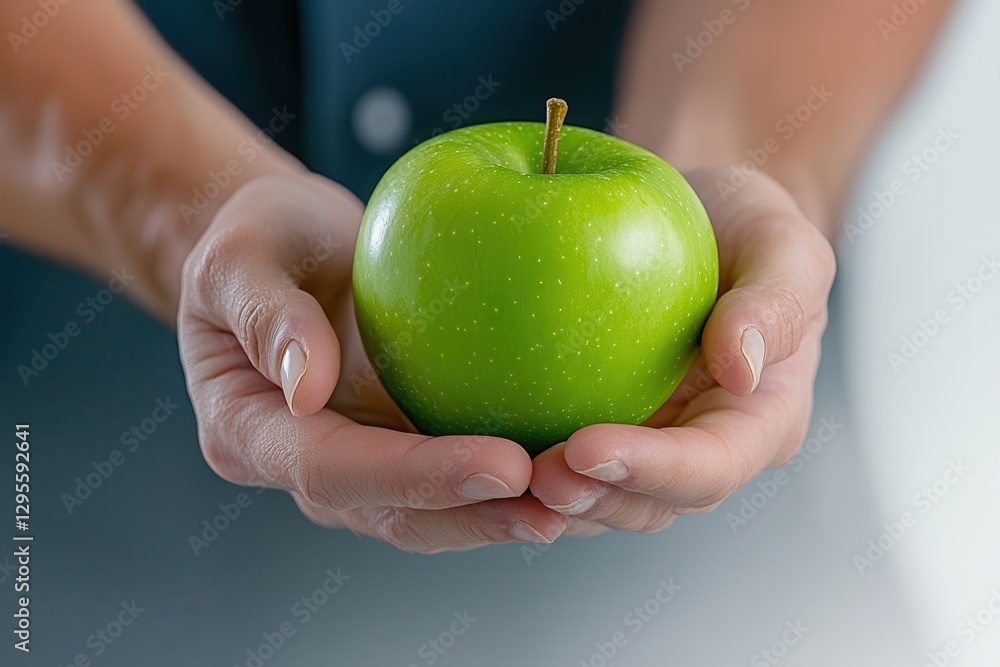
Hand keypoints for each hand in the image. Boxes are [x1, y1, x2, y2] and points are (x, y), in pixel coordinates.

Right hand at [178, 174, 565, 552]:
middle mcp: (303, 465)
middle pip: (393, 513)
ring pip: (431, 512)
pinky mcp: (399, 442)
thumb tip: (305, 385)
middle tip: (559, 502)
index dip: (419, 476)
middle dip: (476, 515)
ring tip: (579, 502)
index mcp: (249, 430)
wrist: (283, 248)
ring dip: (502, 515)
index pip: (334, 469)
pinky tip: (566, 468)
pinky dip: (506, 483)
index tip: (502, 465)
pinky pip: (453, 477)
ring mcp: (356, 460)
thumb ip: (263, 312)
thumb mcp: (240, 249)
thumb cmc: (258, 235)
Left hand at [529, 167, 835, 534]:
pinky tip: (486, 449)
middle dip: (595, 498)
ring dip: (559, 498)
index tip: (586, 447)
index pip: (714, 464)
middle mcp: (706, 447)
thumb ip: (776, 302)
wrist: (694, 221)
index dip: (653, 469)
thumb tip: (741, 370)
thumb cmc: (744, 226)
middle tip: (534, 477)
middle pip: (653, 502)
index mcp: (762, 419)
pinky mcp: (603, 427)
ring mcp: (652, 444)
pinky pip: (567, 463)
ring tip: (506, 475)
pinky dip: (530, 466)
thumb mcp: (781, 243)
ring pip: (606, 499)